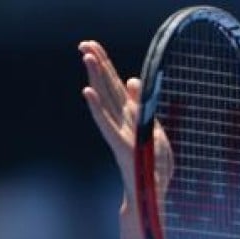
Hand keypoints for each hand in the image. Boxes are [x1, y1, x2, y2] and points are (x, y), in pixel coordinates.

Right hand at [79, 40, 172, 205]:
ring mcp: (119, 134)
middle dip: (98, 65)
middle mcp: (121, 123)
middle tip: (85, 43)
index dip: (106, 67)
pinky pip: (106, 124)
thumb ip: (141, 106)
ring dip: (96, 78)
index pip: (115, 87)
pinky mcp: (120, 146)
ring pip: (105, 101)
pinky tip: (87, 92)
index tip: (93, 46)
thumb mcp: (153, 130)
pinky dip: (96, 108)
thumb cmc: (154, 166)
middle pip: (107, 89)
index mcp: (130, 118)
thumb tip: (131, 80)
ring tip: (86, 56)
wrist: (152, 195)